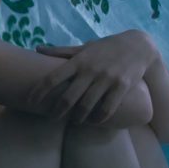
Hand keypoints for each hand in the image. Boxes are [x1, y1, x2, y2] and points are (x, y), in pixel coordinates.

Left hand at [28, 30, 156, 124]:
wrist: (139, 46)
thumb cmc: (105, 48)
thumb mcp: (83, 48)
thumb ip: (61, 51)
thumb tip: (37, 49)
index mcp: (78, 61)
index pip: (52, 77)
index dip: (39, 91)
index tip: (30, 101)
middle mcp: (91, 70)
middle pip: (68, 96)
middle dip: (57, 111)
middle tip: (51, 118)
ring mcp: (107, 79)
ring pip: (87, 105)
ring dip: (77, 118)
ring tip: (73, 122)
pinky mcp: (122, 87)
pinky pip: (108, 108)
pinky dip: (98, 119)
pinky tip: (93, 122)